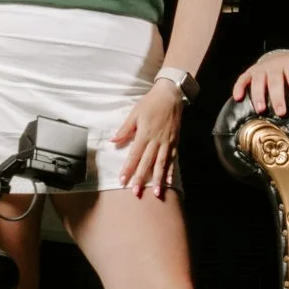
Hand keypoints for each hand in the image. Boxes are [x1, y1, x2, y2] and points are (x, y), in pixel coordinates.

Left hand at [113, 80, 182, 198]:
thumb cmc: (151, 103)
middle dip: (141, 178)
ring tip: (157, 193)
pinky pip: (173, 159)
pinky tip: (168, 181)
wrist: (171, 95)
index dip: (128, 168)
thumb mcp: (135, 113)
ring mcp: (167, 142)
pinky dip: (171, 171)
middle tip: (136, 192)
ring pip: (162, 163)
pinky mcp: (175, 142)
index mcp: (145, 134)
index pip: (134, 155)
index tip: (123, 180)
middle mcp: (157, 141)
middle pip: (148, 162)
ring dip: (158, 179)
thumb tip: (113, 141)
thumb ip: (125, 129)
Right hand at [232, 50, 288, 113]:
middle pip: (276, 81)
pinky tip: (237, 98)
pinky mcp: (251, 72)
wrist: (287, 58)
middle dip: (277, 97)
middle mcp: (276, 65)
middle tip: (280, 112)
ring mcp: (262, 68)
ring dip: (258, 94)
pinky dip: (238, 87)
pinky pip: (243, 78)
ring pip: (258, 80)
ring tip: (261, 109)